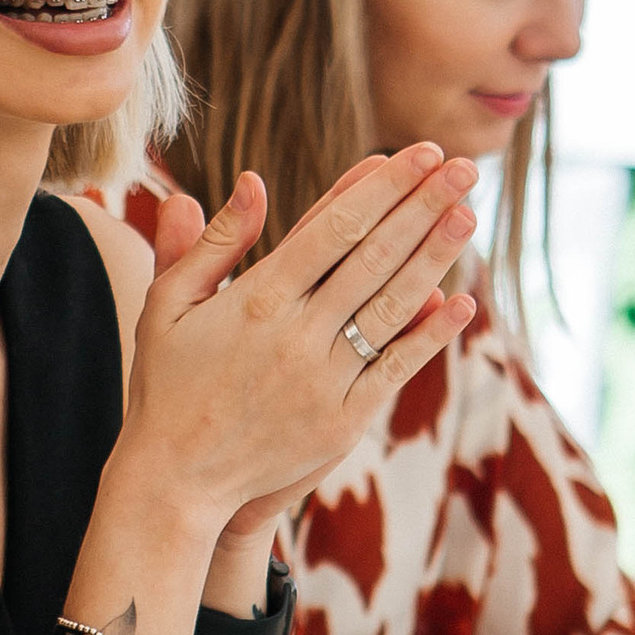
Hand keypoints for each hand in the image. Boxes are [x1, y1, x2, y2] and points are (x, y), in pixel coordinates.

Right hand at [123, 150, 478, 533]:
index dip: (380, 187)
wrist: (174, 480)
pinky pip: (393, 369)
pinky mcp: (340, 422)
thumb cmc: (165, 383)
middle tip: (462, 165)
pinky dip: (429, 335)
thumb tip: (251, 180)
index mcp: (255, 297)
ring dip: (435, 256)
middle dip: (421, 206)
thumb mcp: (168, 304)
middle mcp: (294, 334)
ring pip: (391, 306)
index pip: (333, 226)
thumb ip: (212, 242)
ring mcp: (322, 380)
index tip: (417, 154)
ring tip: (469, 212)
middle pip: (373, 256)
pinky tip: (461, 301)